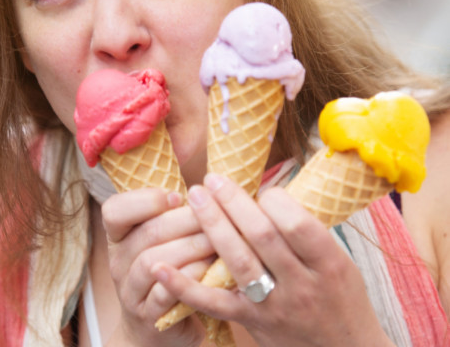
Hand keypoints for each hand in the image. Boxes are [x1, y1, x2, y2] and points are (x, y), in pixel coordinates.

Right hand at [101, 188, 211, 346]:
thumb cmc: (168, 274)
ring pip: (153, 262)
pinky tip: (210, 269)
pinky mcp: (148, 317)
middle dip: (185, 220)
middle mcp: (118, 262)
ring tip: (218, 241)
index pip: (114, 210)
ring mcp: (130, 292)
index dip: (145, 199)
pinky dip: (189, 278)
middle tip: (216, 213)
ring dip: (190, 248)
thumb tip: (205, 178)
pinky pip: (165, 294)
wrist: (154, 330)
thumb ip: (173, 213)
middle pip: (147, 233)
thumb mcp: (161, 242)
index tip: (178, 196)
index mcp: (119, 238)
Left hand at [152, 174, 394, 346]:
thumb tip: (266, 193)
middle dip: (233, 202)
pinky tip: (161, 267)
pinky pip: (214, 304)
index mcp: (329, 264)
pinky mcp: (250, 322)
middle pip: (262, 236)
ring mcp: (273, 306)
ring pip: (237, 262)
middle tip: (211, 179)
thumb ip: (306, 233)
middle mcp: (301, 285)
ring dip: (212, 225)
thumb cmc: (340, 298)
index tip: (261, 189)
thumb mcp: (339, 262)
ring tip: (195, 197)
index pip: (296, 224)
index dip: (273, 199)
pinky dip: (184, 286)